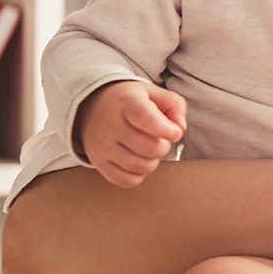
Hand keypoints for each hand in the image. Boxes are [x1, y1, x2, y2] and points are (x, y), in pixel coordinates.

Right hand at [72, 80, 186, 188]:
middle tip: (161, 140)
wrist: (92, 108)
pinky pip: (126, 180)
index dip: (167, 130)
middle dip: (164, 146)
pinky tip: (139, 161)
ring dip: (153, 161)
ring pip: (139, 166)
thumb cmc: (131, 102)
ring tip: (150, 150)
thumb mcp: (153, 93)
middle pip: (149, 147)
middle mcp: (111, 124)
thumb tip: (180, 129)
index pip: (147, 119)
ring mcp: (102, 146)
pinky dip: (139, 175)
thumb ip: (175, 105)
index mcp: (126, 102)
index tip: (175, 133)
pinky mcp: (99, 163)